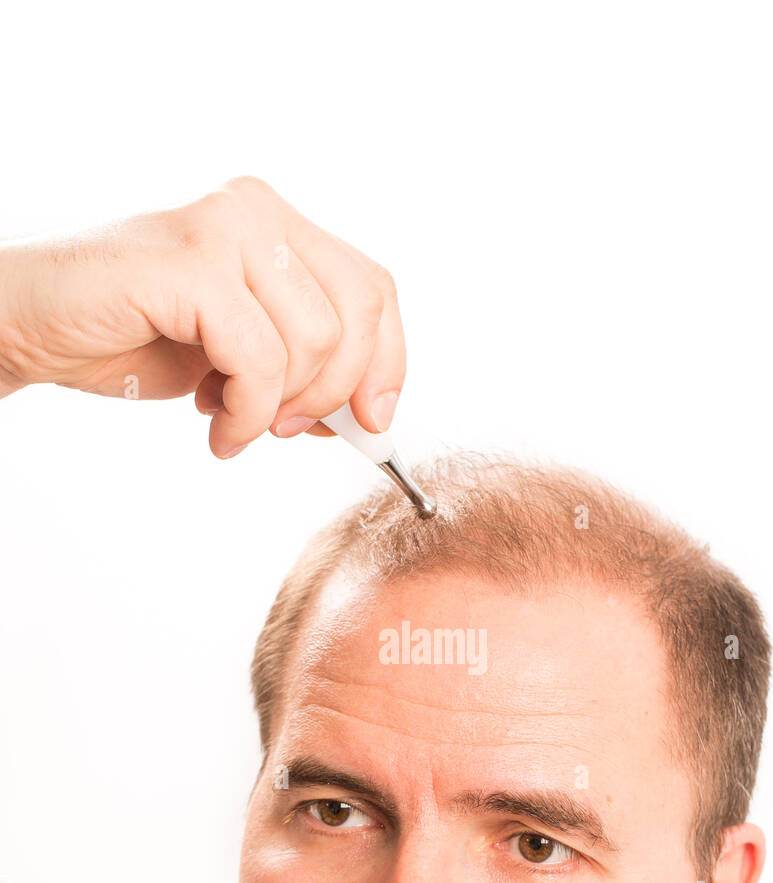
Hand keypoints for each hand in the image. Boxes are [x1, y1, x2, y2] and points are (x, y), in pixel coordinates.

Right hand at [0, 176, 405, 457]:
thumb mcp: (239, 352)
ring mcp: (224, 227)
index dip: (388, 362)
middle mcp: (257, 210)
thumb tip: (368, 415)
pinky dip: (245, 413)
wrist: (33, 322)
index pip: (374, 288)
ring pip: (314, 342)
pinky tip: (213, 425)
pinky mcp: (190, 262)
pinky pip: (259, 360)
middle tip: (287, 432)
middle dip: (333, 395)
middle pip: (358, 314)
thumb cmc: (132, 335)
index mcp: (277, 224)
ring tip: (232, 424)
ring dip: (276, 410)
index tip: (373, 424)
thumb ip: (303, 364)